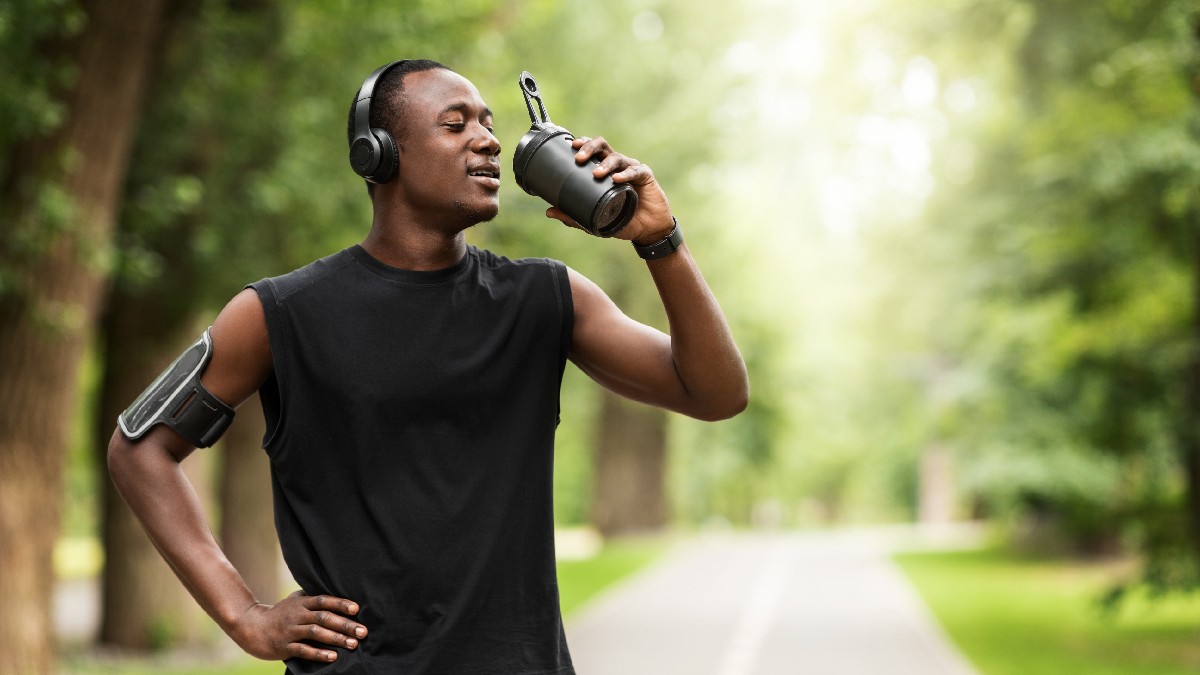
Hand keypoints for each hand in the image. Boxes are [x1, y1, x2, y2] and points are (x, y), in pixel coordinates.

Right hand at [230, 591, 367, 662]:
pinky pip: (304, 650)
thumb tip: (337, 594)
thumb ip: (313, 598)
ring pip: (316, 633)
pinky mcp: (284, 646)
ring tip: (353, 644)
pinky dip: (319, 653)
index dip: (340, 604)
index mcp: (302, 603)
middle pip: (324, 618)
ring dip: (336, 639)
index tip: (357, 609)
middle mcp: (297, 615)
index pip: (324, 601)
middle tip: (363, 631)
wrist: (252, 627)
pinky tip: (333, 656)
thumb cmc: (280, 614)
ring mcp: (290, 631)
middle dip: (345, 625)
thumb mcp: (295, 601)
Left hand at [545, 135, 676, 244]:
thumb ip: (573, 216)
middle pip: (602, 146)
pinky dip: (625, 174)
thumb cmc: (622, 221)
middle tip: (579, 157)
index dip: (583, 144)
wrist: (647, 230)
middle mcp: (617, 165)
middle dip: (590, 147)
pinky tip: (616, 179)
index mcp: (604, 170)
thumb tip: (549, 212)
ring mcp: (631, 169)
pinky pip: (634, 171)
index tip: (571, 146)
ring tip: (596, 174)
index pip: (592, 150)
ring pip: (617, 158)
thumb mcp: (594, 220)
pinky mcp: (645, 175)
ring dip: (605, 164)